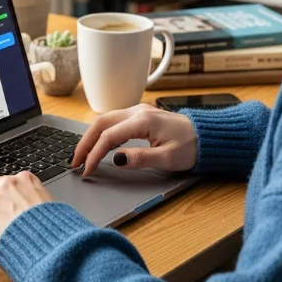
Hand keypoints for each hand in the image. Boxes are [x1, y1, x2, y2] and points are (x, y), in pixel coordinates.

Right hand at [71, 103, 197, 175]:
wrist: (206, 136)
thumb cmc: (191, 147)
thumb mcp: (167, 159)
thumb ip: (140, 158)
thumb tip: (116, 159)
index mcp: (143, 121)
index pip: (109, 137)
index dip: (94, 154)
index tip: (87, 170)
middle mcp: (137, 112)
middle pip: (100, 123)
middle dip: (84, 143)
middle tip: (74, 162)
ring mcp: (137, 112)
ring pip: (104, 120)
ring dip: (90, 137)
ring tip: (81, 155)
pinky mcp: (139, 116)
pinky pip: (113, 121)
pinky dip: (100, 133)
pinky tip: (96, 145)